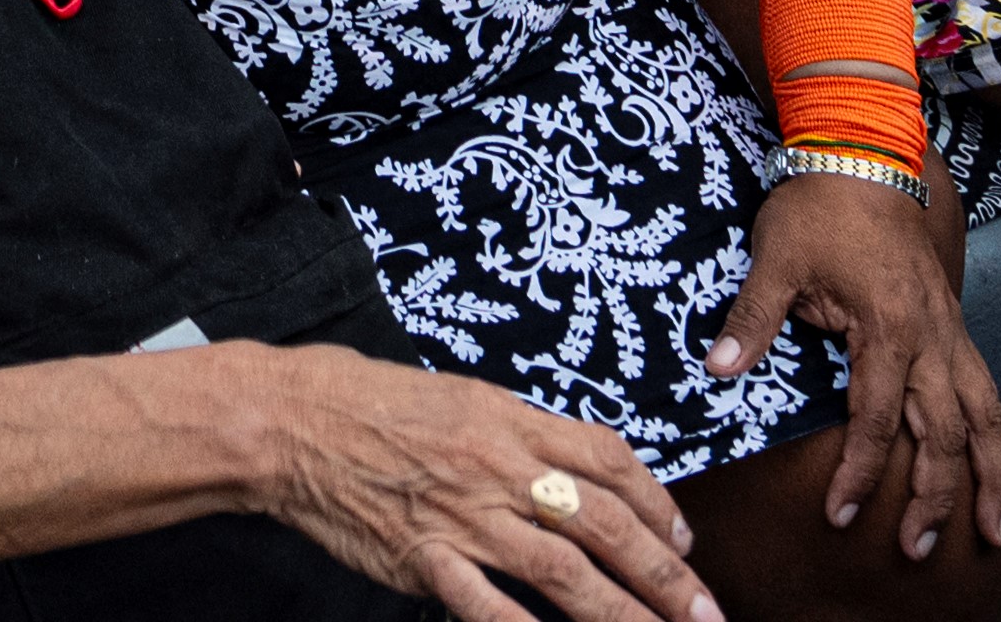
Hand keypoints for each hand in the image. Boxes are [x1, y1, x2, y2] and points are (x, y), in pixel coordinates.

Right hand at [240, 359, 705, 621]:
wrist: (294, 420)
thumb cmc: (373, 404)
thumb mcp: (462, 400)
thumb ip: (521, 435)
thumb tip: (581, 470)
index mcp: (510, 420)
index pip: (607, 460)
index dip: (656, 503)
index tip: (684, 540)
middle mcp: (498, 467)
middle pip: (603, 523)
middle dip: (665, 573)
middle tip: (706, 611)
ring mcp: (463, 516)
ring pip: (564, 571)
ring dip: (624, 613)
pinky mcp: (424, 557)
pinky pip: (489, 606)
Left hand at [714, 167, 1000, 568]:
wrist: (864, 150)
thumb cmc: (817, 204)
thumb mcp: (775, 258)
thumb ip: (752, 321)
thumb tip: (717, 370)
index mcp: (887, 327)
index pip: (876, 419)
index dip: (860, 472)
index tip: (842, 514)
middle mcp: (931, 337)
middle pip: (944, 433)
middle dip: (934, 497)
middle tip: (917, 549)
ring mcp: (950, 330)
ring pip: (985, 415)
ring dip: (990, 475)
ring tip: (999, 530)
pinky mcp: (954, 324)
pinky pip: (987, 390)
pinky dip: (998, 436)